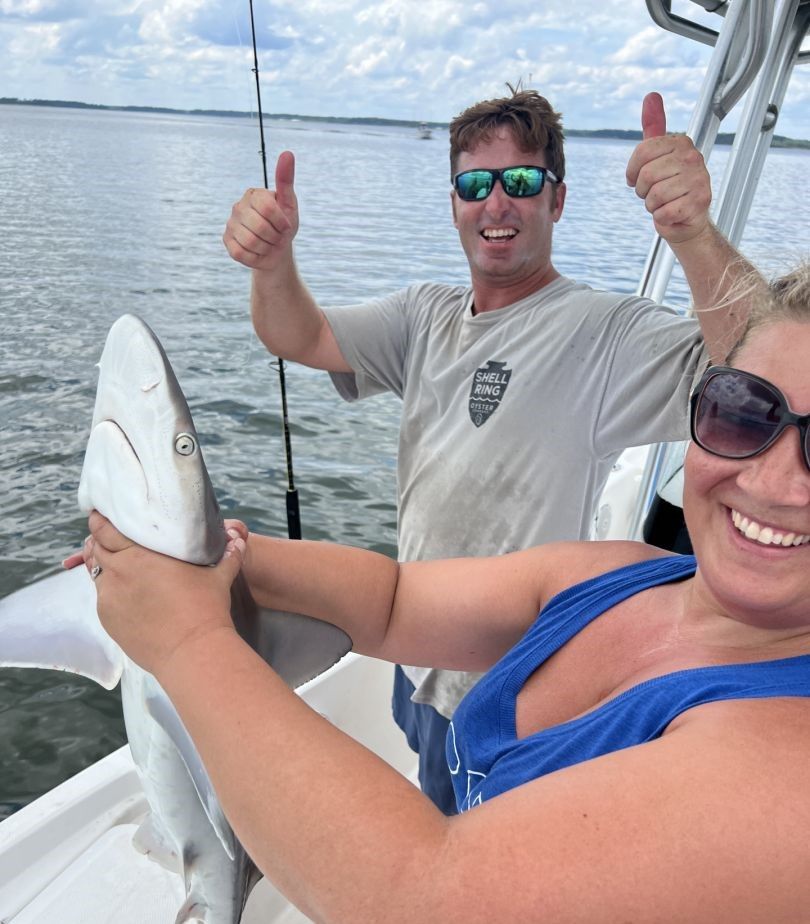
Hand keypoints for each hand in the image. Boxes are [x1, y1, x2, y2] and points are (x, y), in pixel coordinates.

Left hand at [86, 511, 245, 677]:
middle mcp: (117, 574)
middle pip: (96, 549)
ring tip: (117, 564)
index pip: (104, 530)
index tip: (101, 515)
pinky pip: (103, 599)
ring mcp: (109, 599)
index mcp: (138, 555)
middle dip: (99, 541)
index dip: (100, 521)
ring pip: (97, 574)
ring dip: (104, 566)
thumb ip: (228, 554)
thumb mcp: (219, 576)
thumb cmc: (206, 609)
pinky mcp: (108, 621)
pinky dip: (110, 590)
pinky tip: (127, 593)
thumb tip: (238, 540)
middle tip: (108, 537)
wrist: (193, 652)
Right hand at [223, 151, 298, 270]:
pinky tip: (258, 251)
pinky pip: (241, 253)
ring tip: (268, 244)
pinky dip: (255, 256)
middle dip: (275, 237)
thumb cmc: (284, 226)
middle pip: (260, 227)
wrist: (276, 251)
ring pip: (250, 242)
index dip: (282, 223)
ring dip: (266, 248)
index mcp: (254, 194)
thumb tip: (288, 153)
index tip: (286, 226)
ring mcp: (230, 224)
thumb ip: (286, 180)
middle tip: (277, 237)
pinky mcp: (227, 241)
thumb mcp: (289, 204)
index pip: (268, 208)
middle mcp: (238, 206)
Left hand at [625, 93, 711, 245]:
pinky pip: (663, 212)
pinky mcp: (699, 203)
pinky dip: (661, 217)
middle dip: (643, 190)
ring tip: (664, 202)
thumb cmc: (671, 187)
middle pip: (646, 175)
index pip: (642, 153)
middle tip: (655, 193)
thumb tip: (651, 95)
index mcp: (681, 143)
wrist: (687, 219)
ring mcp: (699, 180)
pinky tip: (672, 213)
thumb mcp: (659, 154)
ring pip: (654, 195)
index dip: (633, 171)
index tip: (638, 178)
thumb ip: (654, 127)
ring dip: (652, 204)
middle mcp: (693, 158)